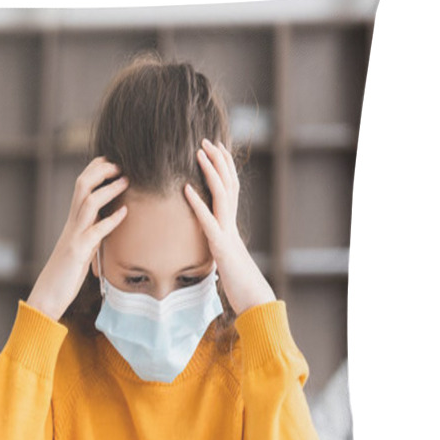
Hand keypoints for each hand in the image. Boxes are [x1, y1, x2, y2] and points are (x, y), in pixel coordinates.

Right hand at [27, 157, 128, 320]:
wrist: (47, 295)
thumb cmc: (66, 273)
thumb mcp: (83, 247)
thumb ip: (93, 232)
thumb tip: (110, 222)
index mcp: (73, 220)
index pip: (82, 185)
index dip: (97, 169)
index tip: (115, 161)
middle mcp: (72, 223)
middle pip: (82, 185)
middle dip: (102, 170)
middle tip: (122, 163)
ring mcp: (74, 236)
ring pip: (87, 202)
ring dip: (108, 189)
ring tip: (126, 181)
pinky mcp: (78, 252)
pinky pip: (95, 232)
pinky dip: (111, 220)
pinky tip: (125, 213)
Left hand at [184, 138, 274, 315]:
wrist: (254, 300)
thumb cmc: (239, 281)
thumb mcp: (224, 257)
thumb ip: (217, 243)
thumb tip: (210, 238)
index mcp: (231, 224)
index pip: (228, 188)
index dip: (222, 167)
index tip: (212, 148)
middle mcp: (231, 223)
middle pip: (227, 184)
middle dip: (217, 160)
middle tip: (205, 139)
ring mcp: (228, 233)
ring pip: (222, 195)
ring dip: (210, 171)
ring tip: (198, 152)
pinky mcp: (221, 247)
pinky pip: (208, 221)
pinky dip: (197, 204)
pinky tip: (185, 189)